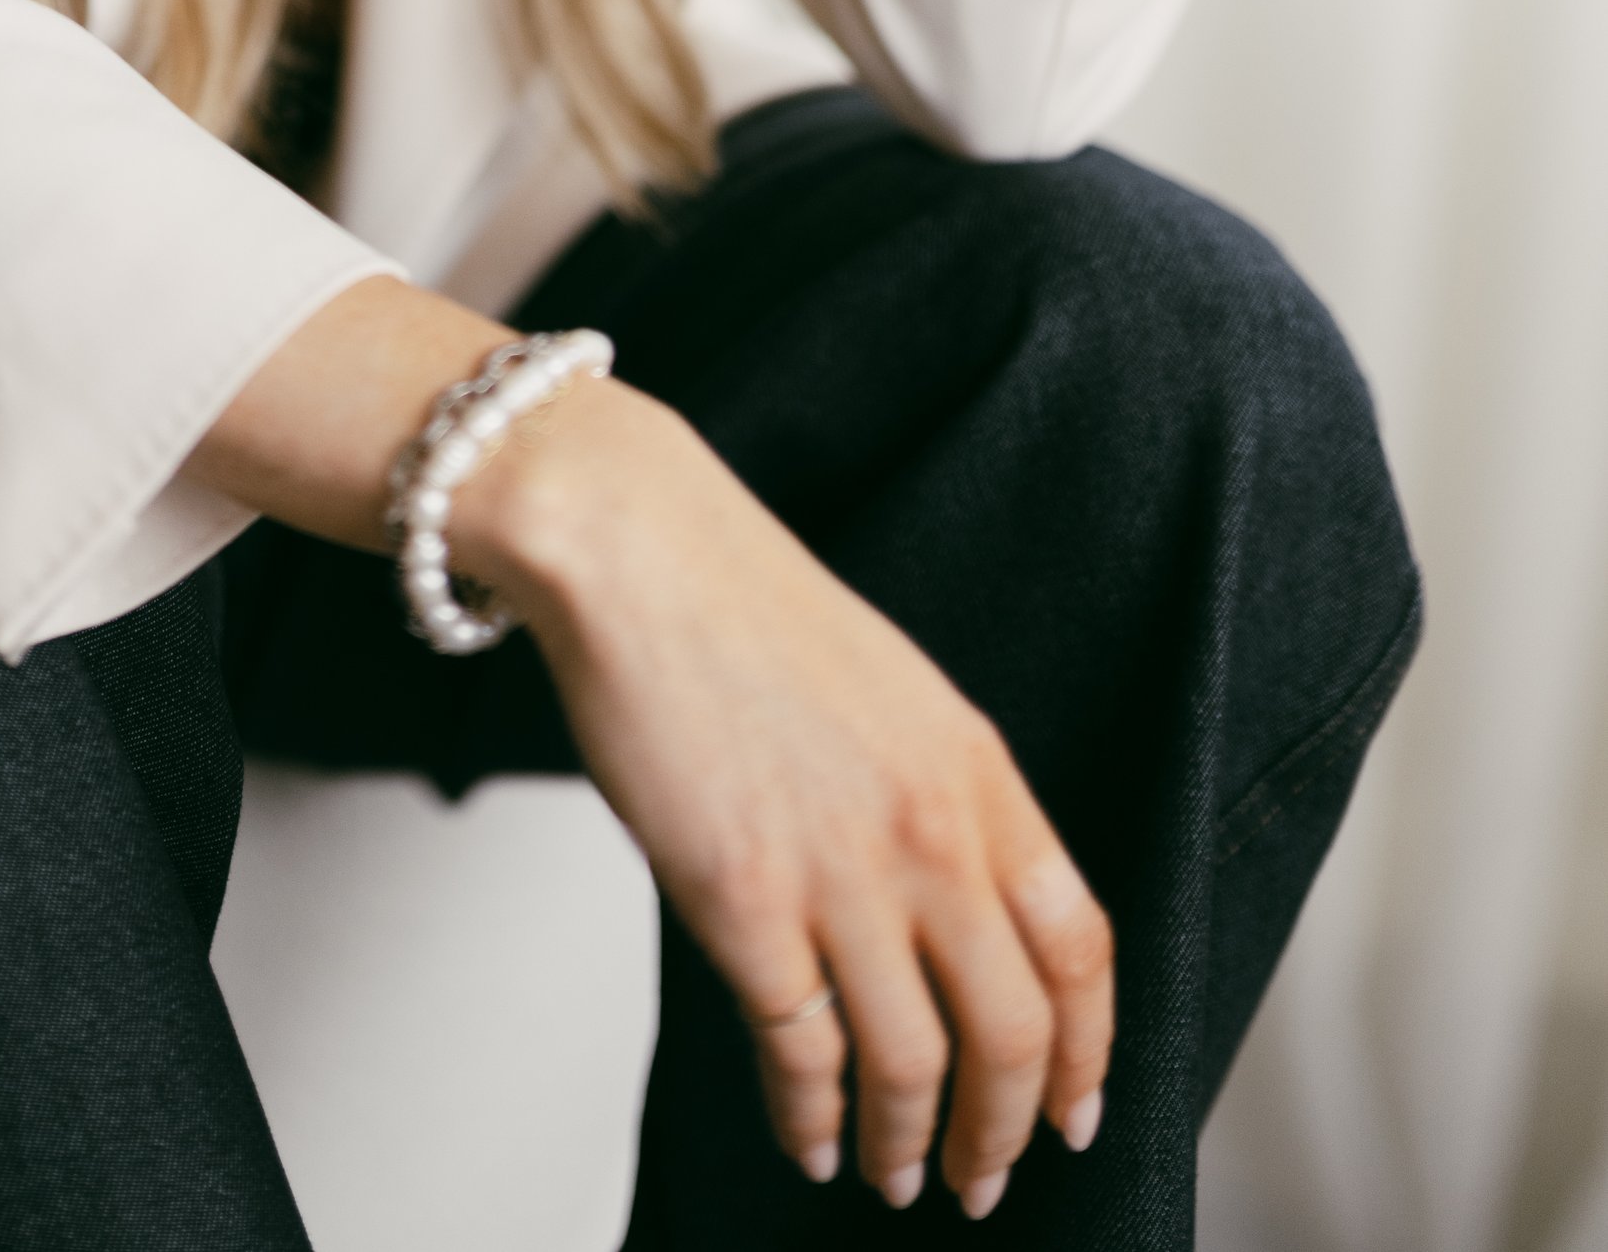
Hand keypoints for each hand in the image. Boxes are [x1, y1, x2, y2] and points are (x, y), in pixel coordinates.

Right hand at [463, 378, 1111, 1215]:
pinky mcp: (744, 900)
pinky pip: (802, 1051)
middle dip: (1004, 1128)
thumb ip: (945, 797)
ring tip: (894, 1175)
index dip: (1088, 1050)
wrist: (638, 551)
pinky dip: (811, 1118)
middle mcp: (929, 829)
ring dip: (907, 1144)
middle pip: (1012, 1030)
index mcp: (978, 769)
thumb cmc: (745, 606)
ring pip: (913, 1064)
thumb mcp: (896, 691)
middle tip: (987, 1176)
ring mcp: (840, 871)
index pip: (1080, 945)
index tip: (1077, 1108)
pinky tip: (807, 1138)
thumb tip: (962, 912)